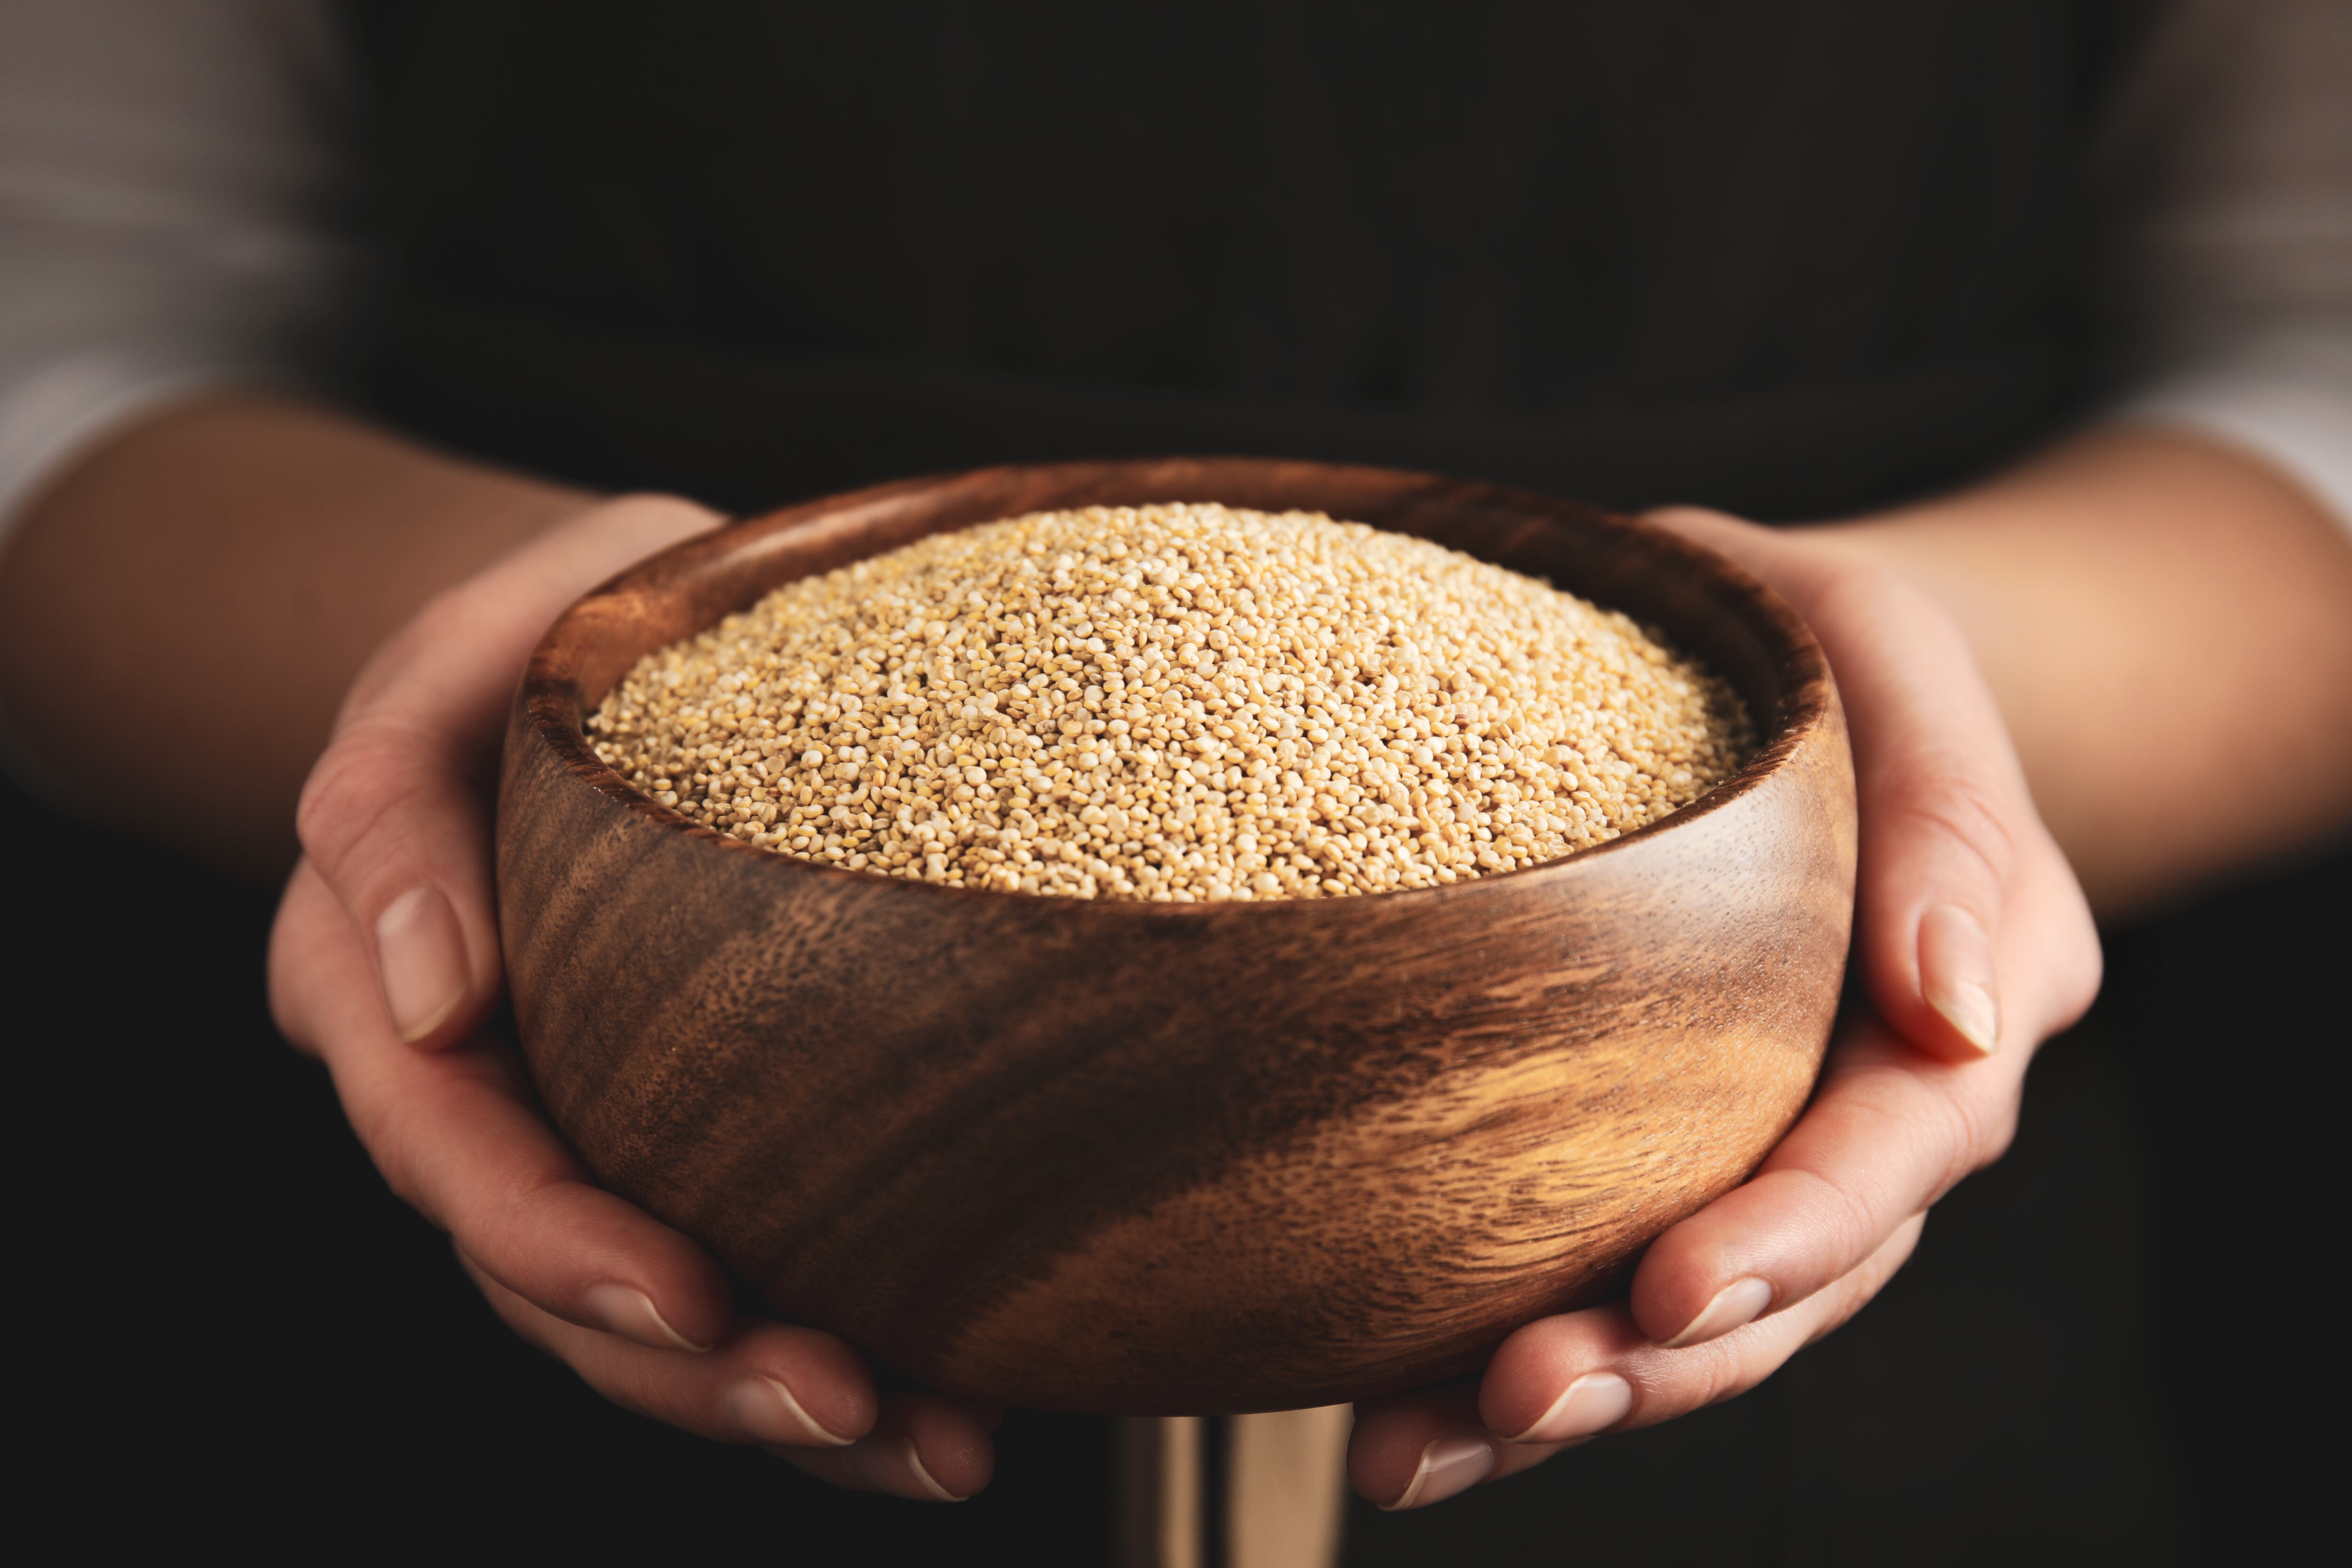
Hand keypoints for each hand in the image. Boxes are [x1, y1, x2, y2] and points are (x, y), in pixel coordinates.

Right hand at [267, 495, 998, 1499]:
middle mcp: (482, 1085)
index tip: (687, 1297)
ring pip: (652, 1306)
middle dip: (690, 1365)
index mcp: (389, 989)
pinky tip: (953, 1400)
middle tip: (839, 1401)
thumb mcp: (455, 650)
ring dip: (781, 1397)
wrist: (614, 637)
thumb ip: (389, 797)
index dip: (555, 1242)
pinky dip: (849, 1339)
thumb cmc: (545, 630)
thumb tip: (424, 993)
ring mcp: (587, 1120)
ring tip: (931, 1442)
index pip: (449, 1147)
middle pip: (552, 1274)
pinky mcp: (693, 1128)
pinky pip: (750, 1256)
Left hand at [1347, 506, 2102, 1509]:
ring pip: (1690, 1305)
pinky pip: (1596, 1255)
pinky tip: (1391, 1398)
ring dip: (1570, 1387)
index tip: (1671, 1292)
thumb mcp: (1894, 658)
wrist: (1756, 659)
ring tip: (1420, 1447)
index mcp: (1964, 998)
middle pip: (1796, 1276)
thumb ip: (1950, 819)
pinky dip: (1501, 1329)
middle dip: (1662, 1358)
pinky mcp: (1653, 1138)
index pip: (1902, 1148)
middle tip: (1521, 1395)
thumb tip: (1956, 1004)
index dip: (1796, 1236)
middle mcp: (1873, 1097)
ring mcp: (1762, 1133)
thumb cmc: (1820, 643)